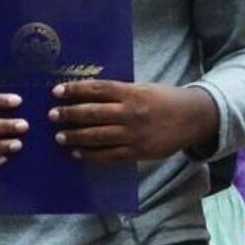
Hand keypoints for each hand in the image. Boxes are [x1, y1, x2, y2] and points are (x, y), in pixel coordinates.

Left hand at [50, 79, 218, 162]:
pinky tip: (77, 154)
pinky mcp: (138, 152)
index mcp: (132, 93)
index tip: (56, 91)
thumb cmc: (164, 100)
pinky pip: (110, 155)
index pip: (97, 89)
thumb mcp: (143, 88)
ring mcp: (134, 134)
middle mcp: (131, 112)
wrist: (193, 118)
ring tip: (59, 137)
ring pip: (98, 136)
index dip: (75, 90)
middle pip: (93, 113)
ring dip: (76, 136)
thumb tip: (87, 94)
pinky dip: (91, 155)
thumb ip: (119, 92)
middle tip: (51, 115)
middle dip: (69, 114)